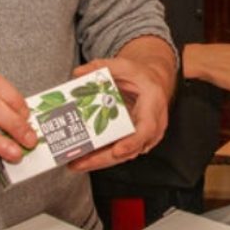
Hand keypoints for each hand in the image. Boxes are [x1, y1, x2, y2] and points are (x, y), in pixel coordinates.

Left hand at [68, 55, 172, 172]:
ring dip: (99, 160)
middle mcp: (152, 124)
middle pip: (131, 148)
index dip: (132, 142)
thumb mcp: (124, 66)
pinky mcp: (135, 141)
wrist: (153, 83)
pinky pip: (120, 152)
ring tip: (75, 162)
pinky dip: (102, 156)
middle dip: (104, 159)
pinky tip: (83, 157)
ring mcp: (145, 136)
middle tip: (81, 163)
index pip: (146, 128)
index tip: (117, 150)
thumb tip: (78, 73)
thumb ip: (101, 67)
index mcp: (153, 103)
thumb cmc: (141, 76)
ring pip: (124, 154)